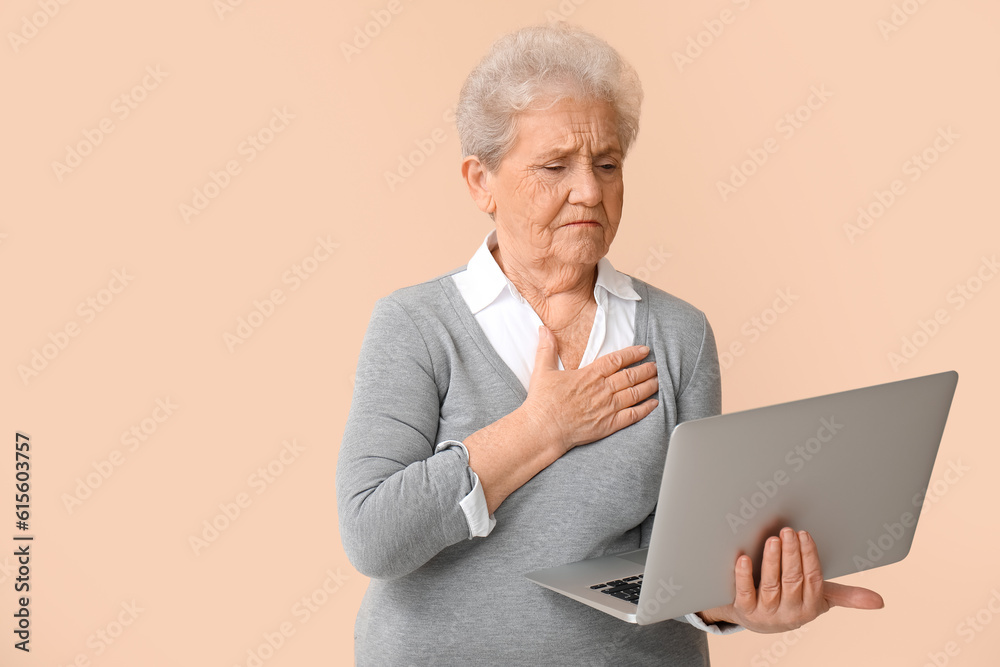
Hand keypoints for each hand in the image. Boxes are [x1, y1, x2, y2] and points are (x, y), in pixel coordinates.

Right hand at [522, 325, 657, 453]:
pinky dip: (645, 409)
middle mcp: (602, 390)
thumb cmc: (542, 402)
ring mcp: (607, 408)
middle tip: (655, 366)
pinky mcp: (608, 425)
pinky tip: (653, 404)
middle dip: (646, 369)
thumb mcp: (543, 370)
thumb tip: (543, 329)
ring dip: (648, 386)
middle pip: (630, 376)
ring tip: (658, 381)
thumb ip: (546, 348)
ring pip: (635, 394)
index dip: (633, 353)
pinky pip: (632, 415)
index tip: (644, 350)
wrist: (543, 429)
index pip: (617, 360)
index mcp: (589, 375)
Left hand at [698, 527, 883, 632]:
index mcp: (810, 606)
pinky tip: (743, 558)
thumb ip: (845, 596)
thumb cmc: (792, 601)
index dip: (808, 556)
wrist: (759, 620)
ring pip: (770, 585)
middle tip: (788, 531)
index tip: (804, 534)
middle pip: (792, 580)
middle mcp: (789, 611)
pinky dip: (743, 575)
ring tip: (773, 540)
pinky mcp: (745, 611)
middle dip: (791, 554)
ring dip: (771, 561)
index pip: (812, 579)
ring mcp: (766, 612)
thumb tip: (880, 602)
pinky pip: (744, 592)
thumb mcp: (818, 599)